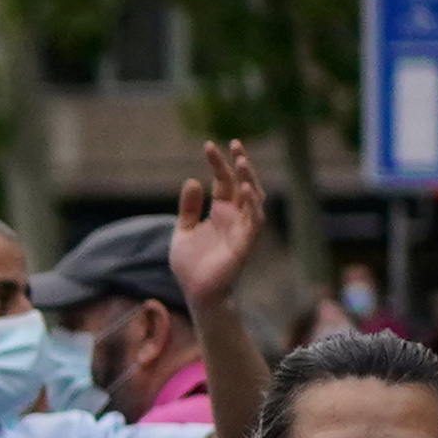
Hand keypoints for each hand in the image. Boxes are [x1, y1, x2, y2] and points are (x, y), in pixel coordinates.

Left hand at [167, 138, 267, 314]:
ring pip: (253, 198)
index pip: (223, 181)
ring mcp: (242, 228)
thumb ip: (189, 208)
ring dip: (249, 180)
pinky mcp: (246, 243)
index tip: (209, 145)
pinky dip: (252, 204)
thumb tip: (193, 180)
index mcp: (221, 211)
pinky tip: (245, 188)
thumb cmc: (191, 266)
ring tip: (241, 161)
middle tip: (235, 145)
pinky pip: (254, 220)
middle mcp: (235, 217)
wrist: (196, 293)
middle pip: (242, 184)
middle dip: (240, 164)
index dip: (218, 163)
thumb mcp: (183, 231)